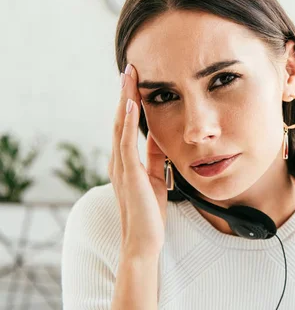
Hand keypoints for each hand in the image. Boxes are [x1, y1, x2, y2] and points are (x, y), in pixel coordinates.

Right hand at [108, 64, 167, 258]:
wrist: (145, 242)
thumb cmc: (150, 212)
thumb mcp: (156, 177)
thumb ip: (156, 157)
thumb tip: (160, 136)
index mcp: (126, 161)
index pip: (127, 124)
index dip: (131, 101)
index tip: (137, 79)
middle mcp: (119, 161)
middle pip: (120, 118)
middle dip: (125, 93)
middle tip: (130, 67)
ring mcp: (121, 168)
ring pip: (120, 126)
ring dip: (125, 100)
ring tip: (129, 76)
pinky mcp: (129, 176)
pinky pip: (127, 144)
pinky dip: (129, 123)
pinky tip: (132, 105)